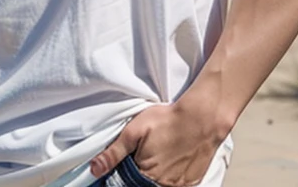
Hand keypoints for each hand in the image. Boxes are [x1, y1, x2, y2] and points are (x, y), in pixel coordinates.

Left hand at [89, 103, 221, 186]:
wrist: (202, 118)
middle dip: (140, 174)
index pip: (127, 184)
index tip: (129, 164)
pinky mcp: (192, 182)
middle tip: (147, 153)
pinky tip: (172, 159)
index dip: (124, 175)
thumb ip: (114, 152)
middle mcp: (162, 185)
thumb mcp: (134, 130)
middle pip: (144, 185)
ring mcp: (179, 185)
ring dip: (155, 175)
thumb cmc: (169, 120)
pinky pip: (176, 184)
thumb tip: (95, 169)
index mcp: (145, 175)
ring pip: (160, 185)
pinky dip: (171, 176)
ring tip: (161, 154)